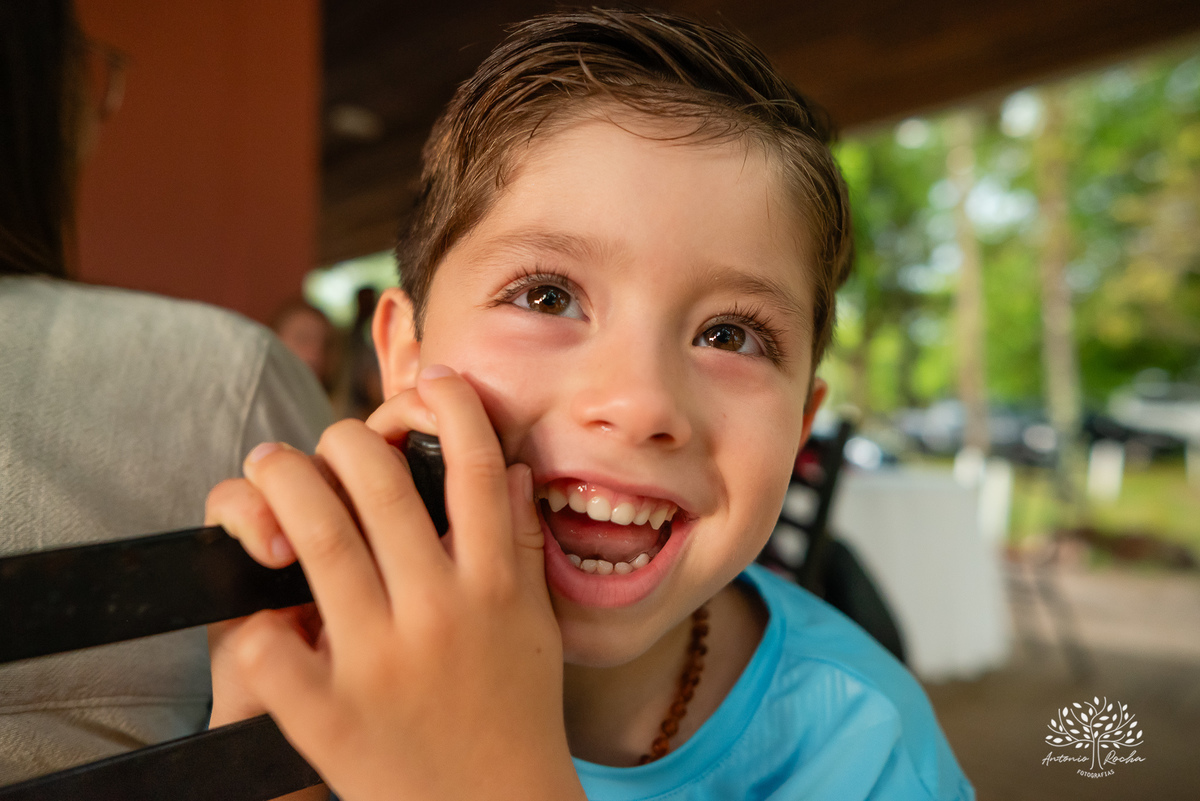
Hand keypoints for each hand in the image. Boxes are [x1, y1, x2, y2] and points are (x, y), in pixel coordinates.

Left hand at [204, 366, 582, 800]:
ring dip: (278, 482)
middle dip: (340, 439)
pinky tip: (257, 602)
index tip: (433, 381)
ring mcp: (380, 661)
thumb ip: (523, 544)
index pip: (477, 465)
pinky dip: (254, 617)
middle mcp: (439, 611)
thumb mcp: (533, 625)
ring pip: (313, 533)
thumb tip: (509, 471)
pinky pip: (266, 643)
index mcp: (494, 585)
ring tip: (268, 468)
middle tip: (322, 445)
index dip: (453, 405)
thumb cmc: (515, 715)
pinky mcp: (327, 715)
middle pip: (375, 478)